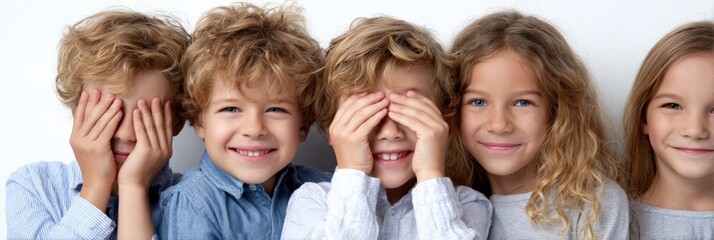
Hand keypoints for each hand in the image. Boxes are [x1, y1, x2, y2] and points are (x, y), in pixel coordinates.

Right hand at [72, 89, 121, 207]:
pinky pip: (106, 130)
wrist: (97, 183)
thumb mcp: (86, 146)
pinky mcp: (97, 148)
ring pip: (98, 121)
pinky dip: (113, 119)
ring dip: (108, 108)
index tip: (90, 91)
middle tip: (106, 90)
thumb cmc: (96, 165)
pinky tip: (120, 112)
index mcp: (74, 137)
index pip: (79, 115)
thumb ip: (84, 132)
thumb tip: (80, 116)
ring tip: (116, 98)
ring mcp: (86, 143)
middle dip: (98, 102)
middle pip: (89, 115)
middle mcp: (78, 139)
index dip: (85, 102)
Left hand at [118, 98, 173, 188]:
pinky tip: (137, 111)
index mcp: (167, 150)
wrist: (134, 186)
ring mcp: (156, 150)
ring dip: (148, 112)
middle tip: (156, 98)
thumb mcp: (150, 157)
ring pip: (152, 126)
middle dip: (159, 110)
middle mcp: (164, 149)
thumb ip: (153, 145)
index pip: (167, 128)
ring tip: (144, 100)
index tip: (166, 103)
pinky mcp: (146, 150)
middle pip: (161, 125)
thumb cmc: (137, 173)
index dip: (167, 115)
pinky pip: (142, 132)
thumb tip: (151, 133)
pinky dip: (139, 120)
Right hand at [329, 92, 388, 173]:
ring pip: (361, 113)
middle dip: (368, 98)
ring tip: (385, 101)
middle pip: (354, 106)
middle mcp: (336, 128)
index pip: (345, 105)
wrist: (353, 174)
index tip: (370, 92)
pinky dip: (377, 115)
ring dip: (375, 105)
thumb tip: (363, 108)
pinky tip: (384, 112)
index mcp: (334, 126)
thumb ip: (351, 124)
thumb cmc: (354, 156)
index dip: (358, 97)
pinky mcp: (354, 139)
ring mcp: (344, 133)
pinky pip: (367, 123)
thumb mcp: (348, 137)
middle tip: (380, 94)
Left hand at [388, 91, 446, 181]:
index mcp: (443, 124)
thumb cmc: (425, 159)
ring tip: (390, 102)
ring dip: (402, 106)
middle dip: (407, 99)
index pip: (429, 106)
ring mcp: (438, 128)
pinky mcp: (430, 134)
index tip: (406, 93)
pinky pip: (412, 121)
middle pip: (423, 106)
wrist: (430, 172)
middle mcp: (442, 124)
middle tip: (394, 95)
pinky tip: (391, 113)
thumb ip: (422, 127)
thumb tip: (411, 115)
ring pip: (417, 112)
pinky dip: (401, 116)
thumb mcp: (425, 139)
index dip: (417, 98)